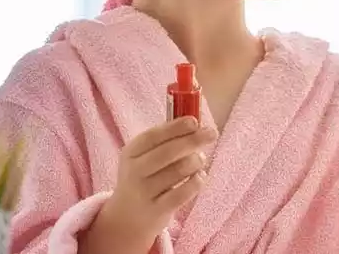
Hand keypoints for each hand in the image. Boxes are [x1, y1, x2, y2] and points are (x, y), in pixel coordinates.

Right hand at [82, 117, 216, 252]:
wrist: (127, 218)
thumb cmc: (145, 178)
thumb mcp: (144, 157)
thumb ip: (167, 140)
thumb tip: (197, 123)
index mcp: (131, 152)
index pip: (152, 136)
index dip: (175, 127)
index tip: (195, 121)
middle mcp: (134, 172)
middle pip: (168, 152)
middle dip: (193, 140)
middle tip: (212, 134)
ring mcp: (144, 192)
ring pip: (179, 171)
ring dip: (196, 161)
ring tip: (199, 160)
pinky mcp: (157, 211)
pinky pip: (184, 193)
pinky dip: (197, 181)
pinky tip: (199, 177)